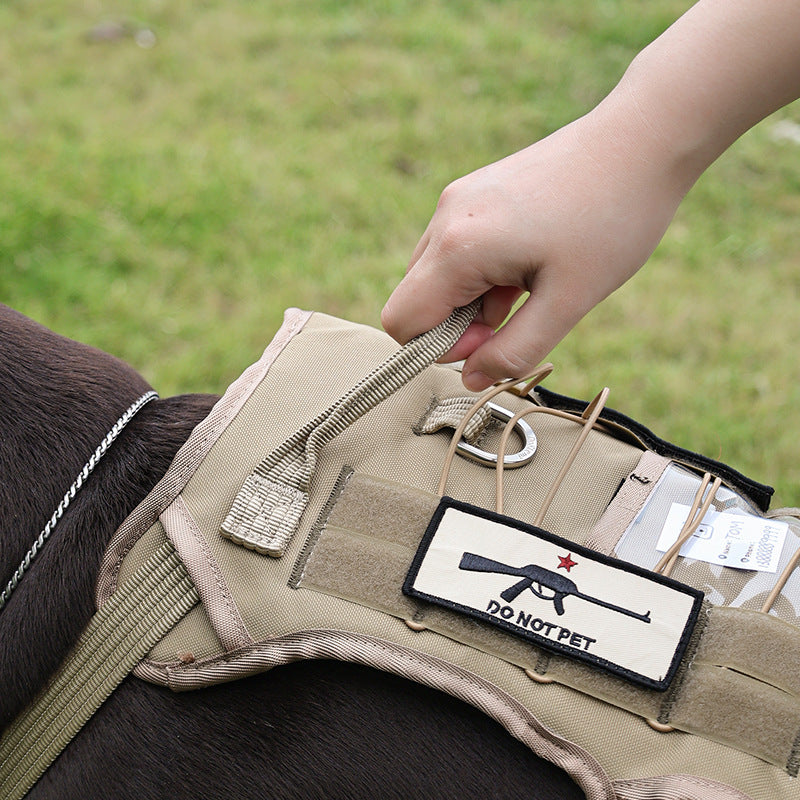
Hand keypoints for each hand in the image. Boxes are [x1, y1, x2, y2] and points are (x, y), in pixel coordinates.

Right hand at [382, 103, 684, 390]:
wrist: (642, 138)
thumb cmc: (611, 219)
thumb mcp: (568, 302)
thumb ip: (515, 350)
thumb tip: (472, 379)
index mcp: (458, 247)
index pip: (401, 321)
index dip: (439, 349)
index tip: (493, 342)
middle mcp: (445, 218)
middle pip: (416, 299)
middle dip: (459, 326)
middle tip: (519, 316)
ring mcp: (458, 199)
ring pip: (437, 276)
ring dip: (473, 299)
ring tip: (531, 285)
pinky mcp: (474, 191)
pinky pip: (456, 249)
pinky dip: (483, 272)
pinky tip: (529, 262)